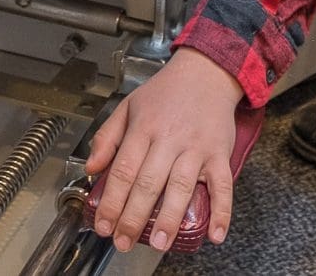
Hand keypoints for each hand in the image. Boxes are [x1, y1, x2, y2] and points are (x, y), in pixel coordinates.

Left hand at [85, 48, 244, 250]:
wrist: (206, 72)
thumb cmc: (166, 93)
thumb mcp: (129, 106)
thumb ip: (107, 137)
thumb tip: (92, 168)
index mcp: (143, 128)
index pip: (123, 170)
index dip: (111, 201)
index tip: (103, 225)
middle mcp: (169, 139)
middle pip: (148, 183)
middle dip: (134, 217)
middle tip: (123, 241)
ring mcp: (196, 147)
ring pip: (182, 186)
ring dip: (170, 218)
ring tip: (160, 242)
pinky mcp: (220, 154)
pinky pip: (223, 186)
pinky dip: (222, 212)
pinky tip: (215, 234)